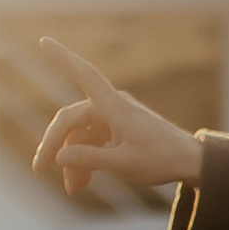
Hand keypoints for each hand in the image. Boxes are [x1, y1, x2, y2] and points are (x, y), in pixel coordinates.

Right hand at [29, 38, 202, 197]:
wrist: (189, 163)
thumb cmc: (161, 158)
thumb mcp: (124, 163)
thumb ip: (91, 160)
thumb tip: (59, 156)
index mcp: (115, 106)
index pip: (85, 75)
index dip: (63, 58)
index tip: (43, 40)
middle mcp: (111, 107)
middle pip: (71, 119)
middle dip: (54, 144)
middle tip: (39, 169)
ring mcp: (113, 119)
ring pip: (80, 136)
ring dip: (72, 160)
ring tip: (72, 189)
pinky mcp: (117, 131)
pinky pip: (92, 142)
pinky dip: (85, 160)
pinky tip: (80, 183)